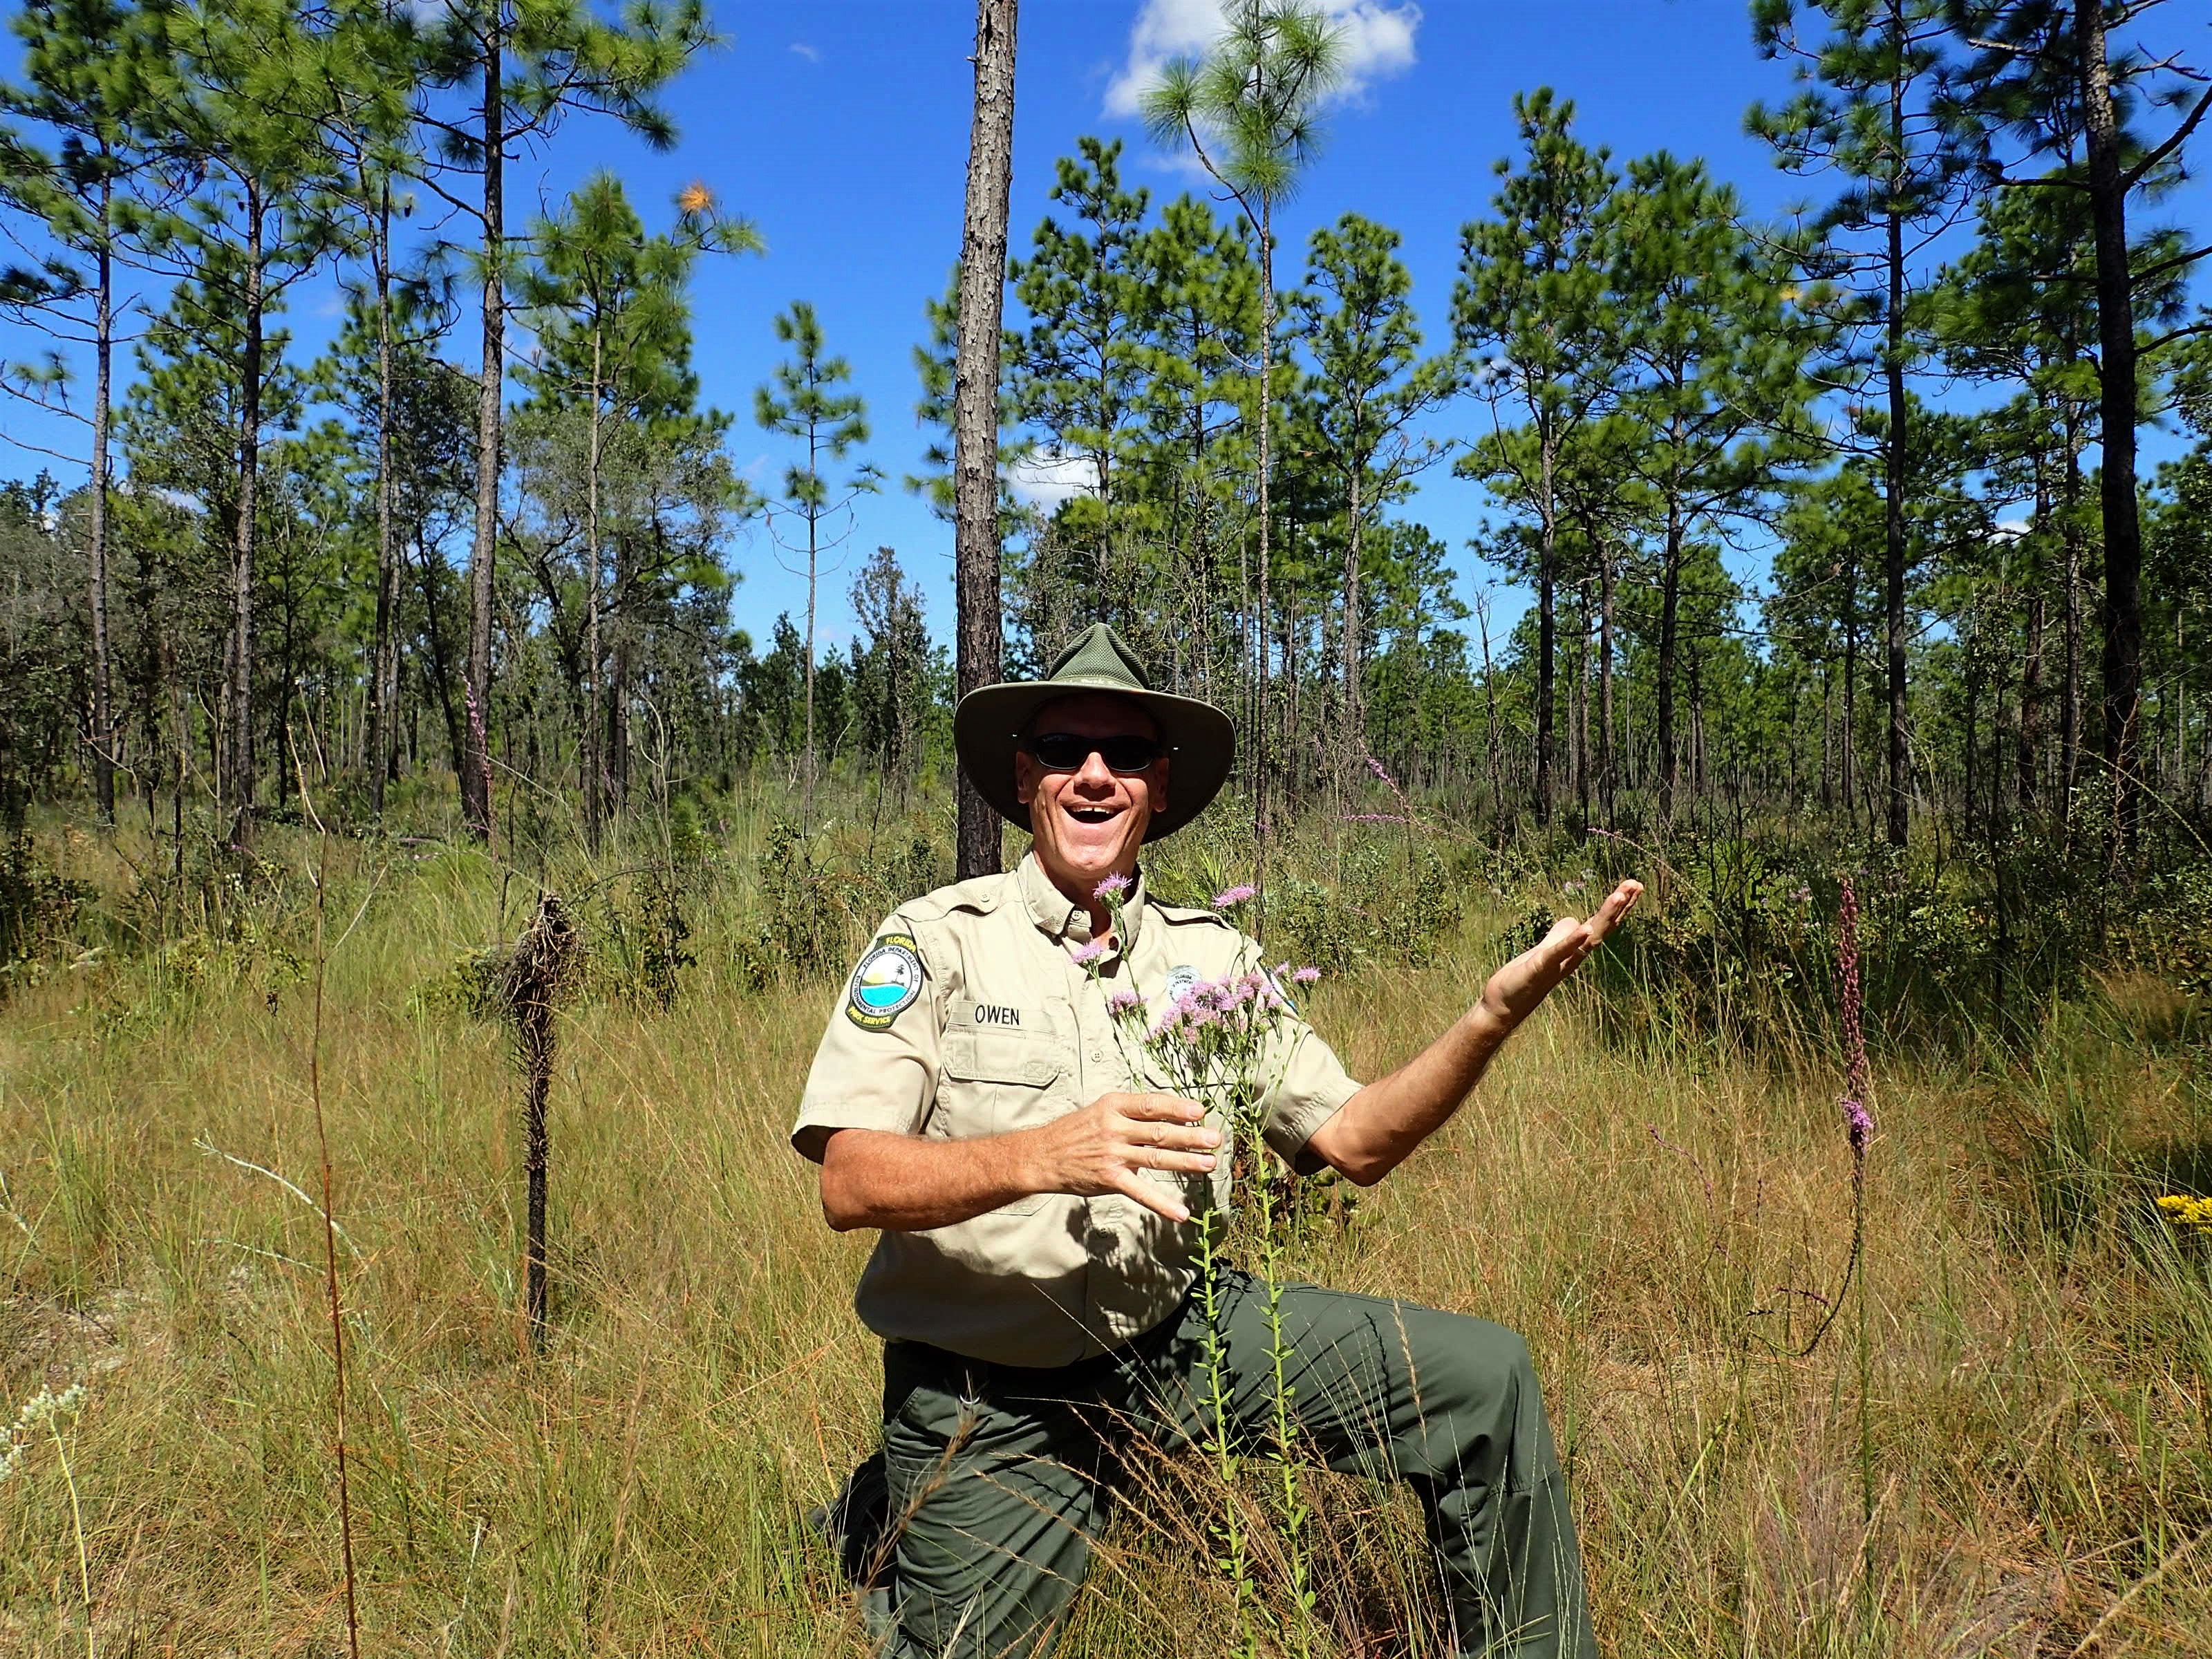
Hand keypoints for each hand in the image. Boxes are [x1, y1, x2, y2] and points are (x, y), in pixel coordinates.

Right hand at [1021, 1091, 1219, 1223]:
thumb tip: (1168, 1119)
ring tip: (1209, 1164)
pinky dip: (1162, 1204)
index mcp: (1113, 1106)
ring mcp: (1112, 1154)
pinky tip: (1182, 1212)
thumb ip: (1131, 1115)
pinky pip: (1141, 1192)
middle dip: (1190, 1135)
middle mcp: (1114, 1128)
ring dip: (1185, 1161)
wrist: (1042, 1155)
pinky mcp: (1110, 1179)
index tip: (1200, 1110)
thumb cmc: (1075, 1131)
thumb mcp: (1101, 1111)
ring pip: (1156, 1157)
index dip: (1177, 1107)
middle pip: (1159, 1131)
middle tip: (1215, 1139)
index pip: (1152, 1104)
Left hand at [1480, 879, 1642, 1027]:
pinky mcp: (1540, 968)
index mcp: (1574, 950)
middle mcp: (1573, 957)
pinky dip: (1573, 940)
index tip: (1635, 886)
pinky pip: (1560, 953)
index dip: (1618, 907)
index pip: (1601, 924)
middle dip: (1619, 907)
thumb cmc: (1524, 978)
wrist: (1504, 1005)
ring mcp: (1559, 963)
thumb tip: (1576, 921)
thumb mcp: (1545, 949)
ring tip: (1618, 896)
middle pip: (1601, 929)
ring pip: (1587, 939)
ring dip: (1604, 917)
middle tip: (1636, 885)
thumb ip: (1561, 936)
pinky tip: (1586, 927)